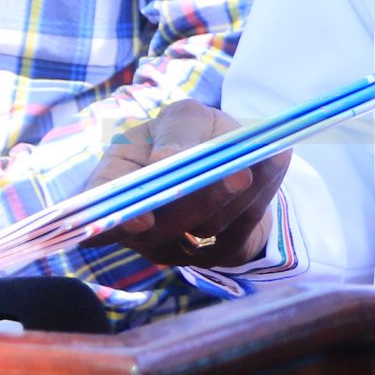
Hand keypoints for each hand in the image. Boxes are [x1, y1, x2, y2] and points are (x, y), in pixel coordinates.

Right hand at [79, 102, 286, 268]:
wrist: (230, 159)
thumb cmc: (195, 134)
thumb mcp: (184, 118)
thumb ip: (178, 131)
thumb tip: (168, 157)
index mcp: (118, 178)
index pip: (101, 201)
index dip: (114, 218)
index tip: (142, 220)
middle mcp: (138, 221)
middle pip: (160, 226)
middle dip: (201, 198)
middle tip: (235, 175)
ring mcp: (174, 245)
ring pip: (204, 229)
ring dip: (236, 198)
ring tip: (253, 168)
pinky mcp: (212, 255)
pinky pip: (237, 235)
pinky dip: (259, 199)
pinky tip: (273, 164)